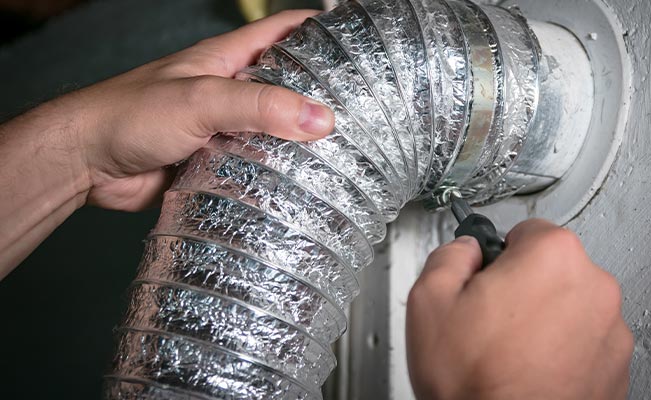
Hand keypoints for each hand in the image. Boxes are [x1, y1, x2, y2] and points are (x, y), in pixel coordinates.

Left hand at [62, 9, 333, 210]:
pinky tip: (295, 184)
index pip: (283, 32)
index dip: (319, 32)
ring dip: (298, 142)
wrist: (87, 162)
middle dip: (318, 96)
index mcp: (226, 59)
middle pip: (285, 86)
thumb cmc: (129, 114)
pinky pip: (254, 165)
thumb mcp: (201, 99)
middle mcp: (228, 91)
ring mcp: (222, 127)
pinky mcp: (215, 161)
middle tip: (357, 112)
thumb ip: (259, 106)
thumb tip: (318, 118)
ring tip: (338, 153)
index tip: (354, 44)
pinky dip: (274, 173)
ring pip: (272, 130)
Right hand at [406, 219, 632, 399]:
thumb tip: (464, 250)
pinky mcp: (615, 367)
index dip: (497, 254)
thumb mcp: (429, 298)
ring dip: (543, 318)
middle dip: (522, 285)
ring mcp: (610, 330)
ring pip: (568, 305)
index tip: (487, 276)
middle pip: (551, 267)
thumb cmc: (473, 380)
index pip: (526, 230)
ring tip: (508, 349)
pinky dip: (561, 350)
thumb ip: (450, 254)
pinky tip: (529, 368)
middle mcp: (593, 287)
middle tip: (490, 318)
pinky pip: (584, 341)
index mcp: (552, 256)